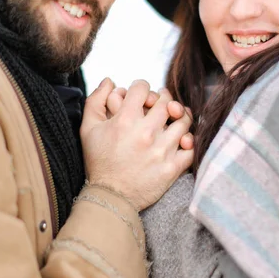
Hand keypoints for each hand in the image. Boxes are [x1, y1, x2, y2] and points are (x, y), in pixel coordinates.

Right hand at [80, 78, 193, 209]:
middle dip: (164, 98)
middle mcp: (145, 133)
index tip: (142, 95)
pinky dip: (189, 141)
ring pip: (183, 121)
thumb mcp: (88, 129)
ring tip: (175, 118)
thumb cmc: (98, 162)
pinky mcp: (172, 167)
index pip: (143, 88)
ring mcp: (161, 150)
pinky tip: (181, 140)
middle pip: (167, 102)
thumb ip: (96, 100)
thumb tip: (109, 80)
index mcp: (125, 120)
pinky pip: (191, 147)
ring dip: (180, 116)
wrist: (110, 197)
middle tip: (161, 103)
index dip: (142, 87)